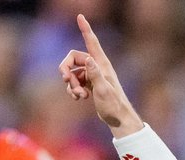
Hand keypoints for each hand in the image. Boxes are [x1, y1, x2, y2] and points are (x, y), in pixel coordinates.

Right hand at [59, 14, 142, 133]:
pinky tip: (80, 98)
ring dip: (70, 84)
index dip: (85, 29)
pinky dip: (73, 90)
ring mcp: (92, 76)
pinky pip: (74, 82)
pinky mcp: (89, 85)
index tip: (80, 16)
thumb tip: (88, 59)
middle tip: (66, 81)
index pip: (91, 42)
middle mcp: (96, 67)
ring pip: (72, 72)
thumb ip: (95, 75)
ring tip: (79, 96)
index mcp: (101, 64)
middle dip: (65, 70)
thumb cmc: (114, 105)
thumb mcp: (103, 90)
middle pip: (73, 59)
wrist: (118, 119)